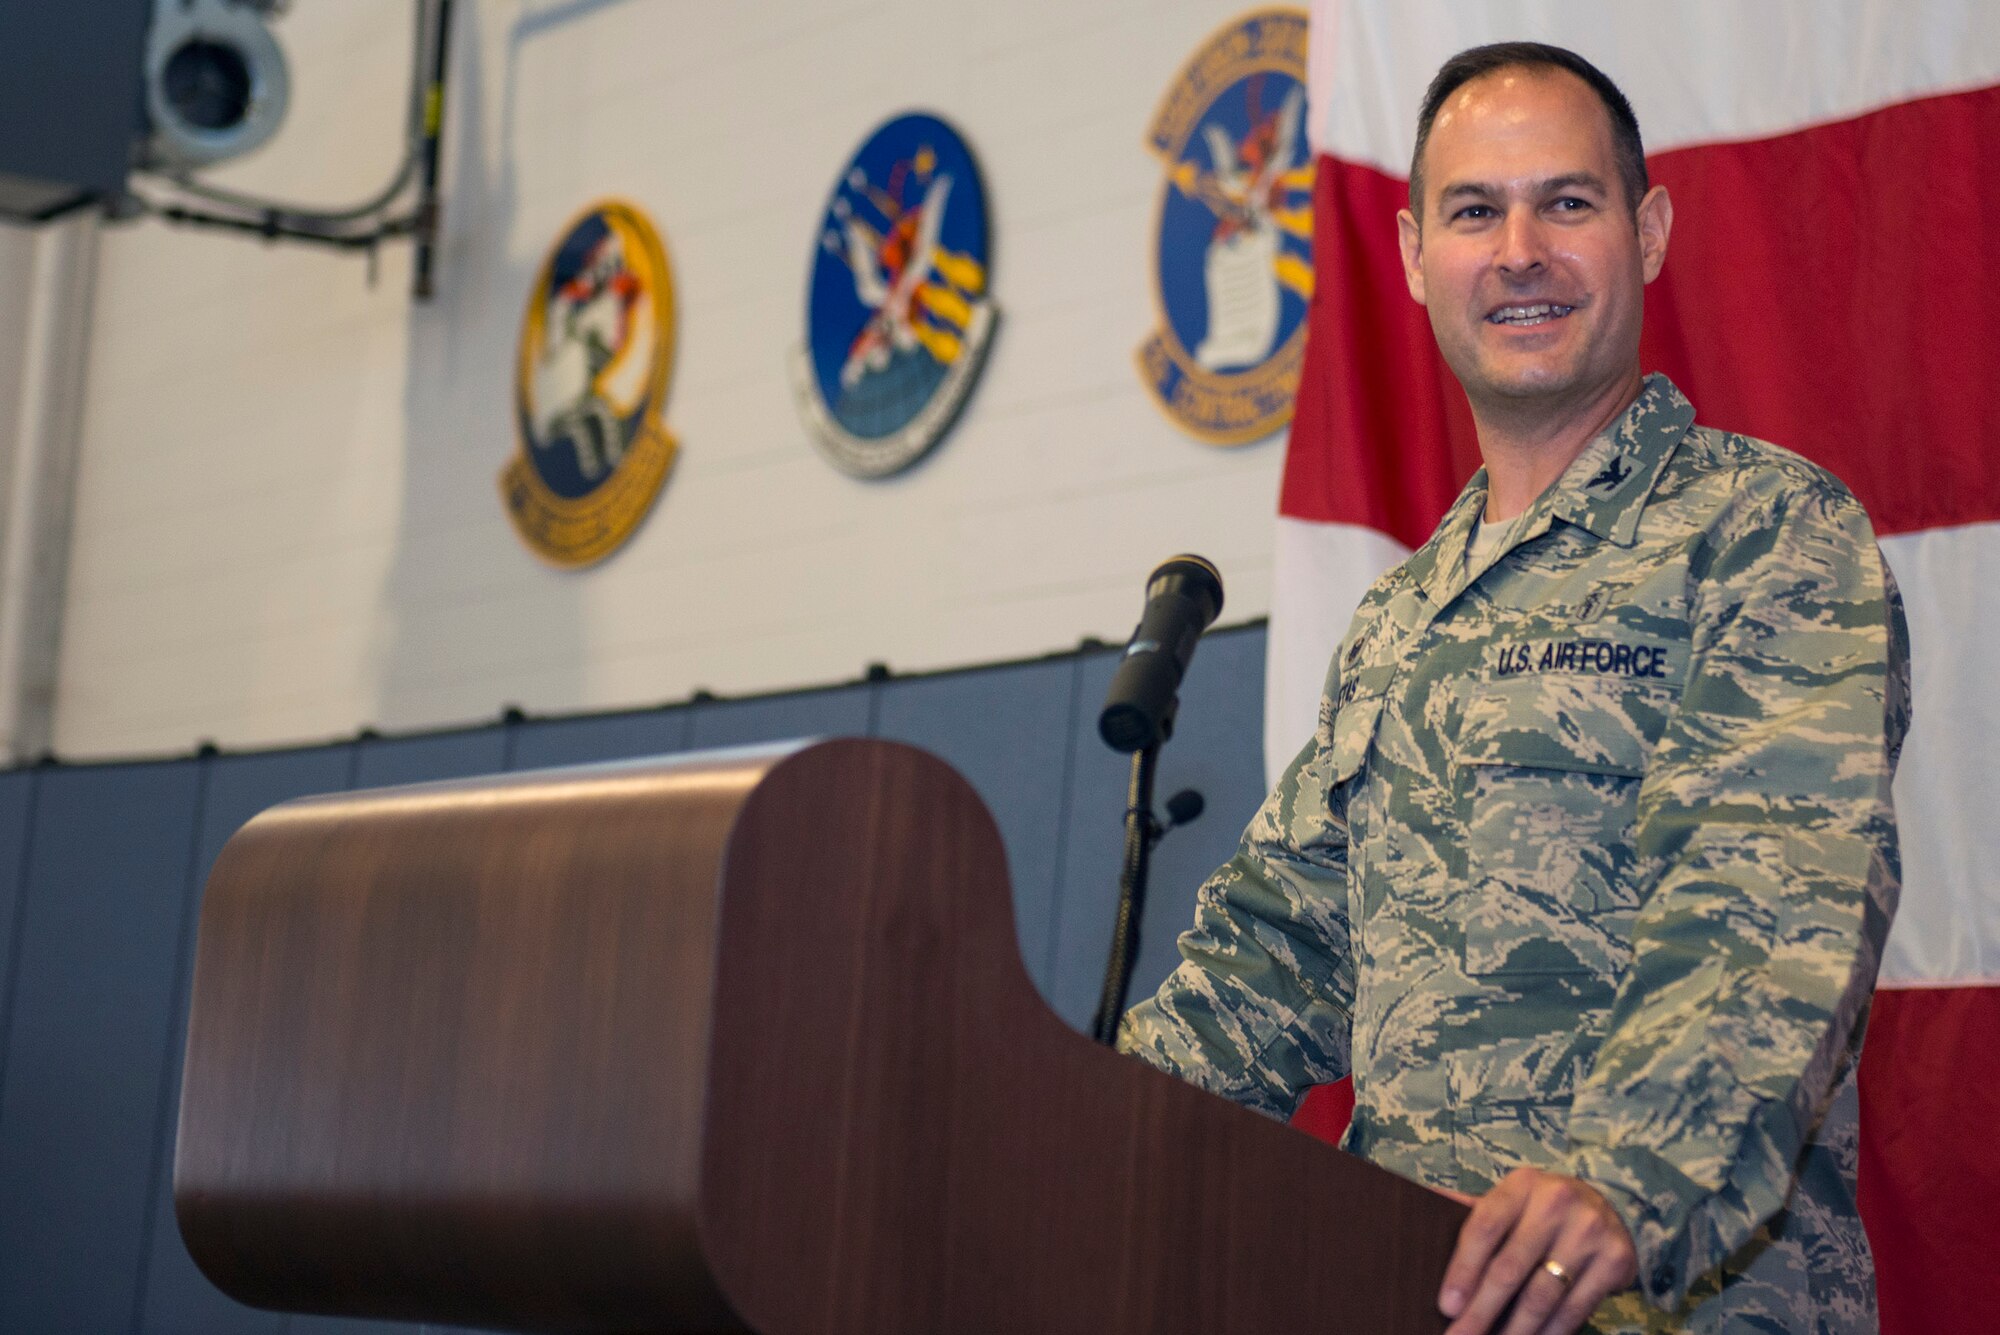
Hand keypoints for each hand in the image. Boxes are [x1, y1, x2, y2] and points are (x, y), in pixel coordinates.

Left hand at [1436, 1167, 1637, 1334]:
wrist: (1609, 1206)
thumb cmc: (1541, 1208)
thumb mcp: (1511, 1198)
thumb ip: (1474, 1211)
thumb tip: (1421, 1201)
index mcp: (1521, 1185)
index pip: (1484, 1228)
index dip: (1463, 1270)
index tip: (1447, 1306)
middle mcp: (1556, 1203)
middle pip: (1509, 1268)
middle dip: (1481, 1311)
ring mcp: (1589, 1231)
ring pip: (1541, 1296)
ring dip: (1514, 1331)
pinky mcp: (1614, 1260)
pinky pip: (1574, 1309)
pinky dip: (1549, 1333)